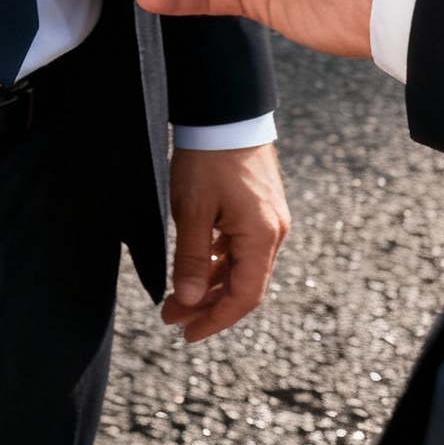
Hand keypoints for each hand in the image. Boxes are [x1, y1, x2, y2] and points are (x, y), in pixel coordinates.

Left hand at [166, 143, 288, 343]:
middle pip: (242, 284)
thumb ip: (191, 258)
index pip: (243, 297)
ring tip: (175, 296)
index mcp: (261, 236)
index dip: (215, 320)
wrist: (224, 111)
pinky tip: (194, 265)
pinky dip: (217, 260)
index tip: (187, 334)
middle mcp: (272, 231)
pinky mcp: (259, 206)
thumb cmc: (207, 157)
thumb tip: (189, 300)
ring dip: (209, 283)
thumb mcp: (192, 210)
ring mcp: (268, 218)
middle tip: (170, 316)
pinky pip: (239, 246)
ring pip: (240, 265)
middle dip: (206, 304)